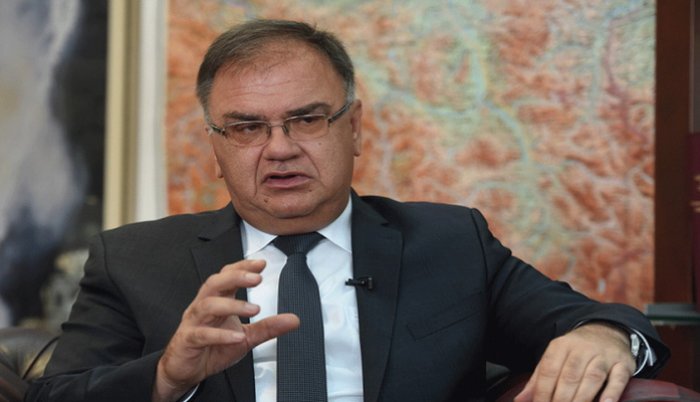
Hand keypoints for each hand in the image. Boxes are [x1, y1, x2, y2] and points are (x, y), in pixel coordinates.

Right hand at [152, 259, 298, 401]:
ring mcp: (194, 322)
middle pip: (215, 283)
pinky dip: (220, 334)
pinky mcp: (188, 340)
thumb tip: (293, 320)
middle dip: (236, 277)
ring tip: (253, 309)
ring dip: (232, 305)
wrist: (186, 370)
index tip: (261, 264)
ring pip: (208, 305)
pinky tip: (237, 336)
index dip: (243, 267)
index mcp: (217, 300)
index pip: (227, 276)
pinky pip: (202, 334)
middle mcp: (204, 306)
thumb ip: (268, 327)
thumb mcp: (246, 337)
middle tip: (257, 278)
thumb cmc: (212, 347)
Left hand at [514, 323, 634, 401]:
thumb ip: (538, 379)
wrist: (607, 331)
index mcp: (561, 346)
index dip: (543, 391)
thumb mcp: (554, 358)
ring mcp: (604, 355)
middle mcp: (582, 348)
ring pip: (593, 377)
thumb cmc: (575, 352)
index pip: (549, 370)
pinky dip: (612, 392)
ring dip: (583, 398)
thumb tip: (520, 399)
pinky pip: (618, 377)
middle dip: (562, 399)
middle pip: (570, 376)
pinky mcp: (623, 363)